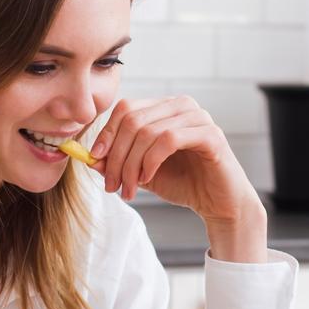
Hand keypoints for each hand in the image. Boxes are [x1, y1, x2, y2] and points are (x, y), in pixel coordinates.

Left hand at [91, 96, 263, 234]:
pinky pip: (169, 139)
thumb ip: (118, 162)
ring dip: (131, 164)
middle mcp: (181, 105)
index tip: (94, 159)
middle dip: (116, 156)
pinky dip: (151, 161)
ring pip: (148, 131)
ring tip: (130, 188)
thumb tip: (90, 157)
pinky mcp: (210, 134)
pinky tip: (148, 178)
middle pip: (133, 120)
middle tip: (112, 184)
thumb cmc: (184, 183)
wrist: (219, 204)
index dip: (106, 132)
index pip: (126, 108)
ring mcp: (198, 117)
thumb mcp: (142, 173)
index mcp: (165, 108)